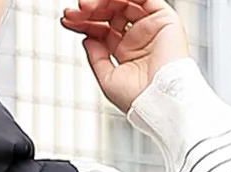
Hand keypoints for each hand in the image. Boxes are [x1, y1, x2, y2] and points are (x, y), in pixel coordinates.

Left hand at [60, 0, 188, 113]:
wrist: (160, 102)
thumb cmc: (139, 100)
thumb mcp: (108, 79)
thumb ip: (96, 57)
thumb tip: (86, 38)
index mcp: (126, 52)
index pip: (102, 29)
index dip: (83, 23)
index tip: (67, 21)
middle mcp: (138, 37)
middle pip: (110, 12)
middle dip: (89, 10)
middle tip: (73, 11)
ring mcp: (150, 26)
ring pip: (124, 1)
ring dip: (103, 1)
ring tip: (85, 6)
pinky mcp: (163, 18)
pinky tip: (106, 0)